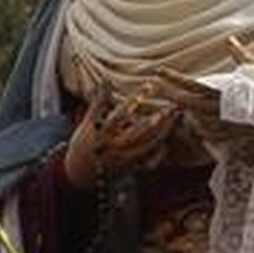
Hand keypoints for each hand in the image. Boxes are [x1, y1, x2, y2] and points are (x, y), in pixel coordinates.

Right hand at [64, 82, 179, 189]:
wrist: (80, 172)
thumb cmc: (83, 143)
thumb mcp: (88, 122)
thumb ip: (98, 102)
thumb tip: (105, 80)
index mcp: (102, 133)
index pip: (120, 113)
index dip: (135, 99)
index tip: (150, 86)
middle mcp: (113, 147)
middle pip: (138, 131)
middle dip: (155, 119)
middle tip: (169, 107)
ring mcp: (123, 160)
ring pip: (146, 146)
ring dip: (161, 133)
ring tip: (173, 120)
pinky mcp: (129, 170)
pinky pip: (148, 163)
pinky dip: (158, 154)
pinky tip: (165, 143)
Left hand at [153, 37, 253, 143]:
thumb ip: (240, 55)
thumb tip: (230, 40)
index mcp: (222, 92)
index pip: (190, 84)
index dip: (172, 78)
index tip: (157, 71)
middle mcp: (219, 109)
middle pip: (186, 103)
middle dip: (169, 96)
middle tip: (153, 89)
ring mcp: (224, 124)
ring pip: (196, 120)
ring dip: (184, 113)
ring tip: (170, 106)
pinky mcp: (233, 134)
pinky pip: (212, 133)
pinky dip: (202, 129)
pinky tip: (196, 126)